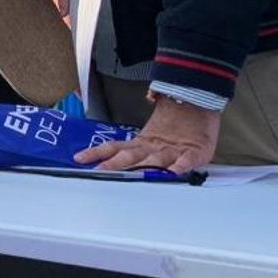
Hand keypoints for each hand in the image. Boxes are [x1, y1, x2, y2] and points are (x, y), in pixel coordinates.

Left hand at [75, 96, 220, 173]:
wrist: (197, 102)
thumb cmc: (174, 124)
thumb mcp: (148, 136)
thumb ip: (129, 147)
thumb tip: (102, 155)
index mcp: (141, 144)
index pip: (114, 148)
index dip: (97, 153)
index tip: (80, 158)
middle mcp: (154, 148)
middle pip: (132, 156)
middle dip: (116, 164)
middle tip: (102, 171)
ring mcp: (173, 150)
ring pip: (156, 159)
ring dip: (144, 167)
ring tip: (132, 174)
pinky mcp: (195, 152)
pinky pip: (188, 160)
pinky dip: (181, 166)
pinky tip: (174, 172)